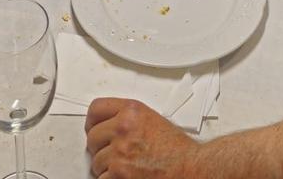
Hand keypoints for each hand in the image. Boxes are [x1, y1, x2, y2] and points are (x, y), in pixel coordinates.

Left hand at [85, 99, 201, 178]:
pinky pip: (102, 178)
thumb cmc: (176, 150)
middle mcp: (123, 128)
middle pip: (92, 137)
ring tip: (125, 167)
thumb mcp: (152, 120)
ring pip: (96, 161)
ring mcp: (119, 152)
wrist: (190, 169)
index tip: (92, 127)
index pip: (96, 109)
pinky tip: (125, 176)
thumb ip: (128, 119)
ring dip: (106, 167)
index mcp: (131, 111)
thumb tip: (109, 125)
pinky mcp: (119, 174)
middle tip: (113, 153)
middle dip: (101, 147)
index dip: (92, 122)